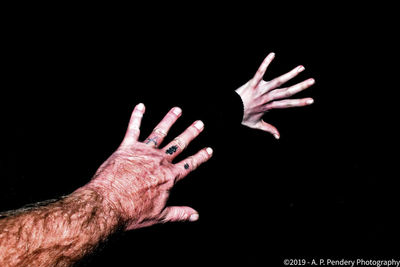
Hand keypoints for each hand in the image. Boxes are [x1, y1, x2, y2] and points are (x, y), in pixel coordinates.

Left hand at [85, 103, 212, 229]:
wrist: (108, 204)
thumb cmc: (133, 212)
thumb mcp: (160, 215)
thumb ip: (180, 214)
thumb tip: (196, 216)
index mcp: (169, 176)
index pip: (190, 164)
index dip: (200, 157)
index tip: (209, 149)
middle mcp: (159, 161)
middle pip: (179, 144)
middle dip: (190, 133)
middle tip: (200, 123)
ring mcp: (144, 152)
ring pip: (160, 132)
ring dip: (170, 120)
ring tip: (177, 110)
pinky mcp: (127, 147)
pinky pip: (133, 128)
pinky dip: (137, 116)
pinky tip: (140, 106)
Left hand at [235, 52, 314, 138]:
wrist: (229, 111)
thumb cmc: (242, 117)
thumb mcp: (256, 125)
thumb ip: (269, 129)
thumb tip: (278, 137)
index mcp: (270, 106)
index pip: (288, 104)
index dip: (300, 102)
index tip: (311, 100)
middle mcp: (267, 97)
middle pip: (286, 92)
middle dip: (300, 86)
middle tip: (312, 80)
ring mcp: (261, 90)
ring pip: (278, 81)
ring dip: (290, 74)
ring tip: (301, 68)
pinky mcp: (253, 83)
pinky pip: (260, 72)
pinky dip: (266, 63)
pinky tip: (272, 54)